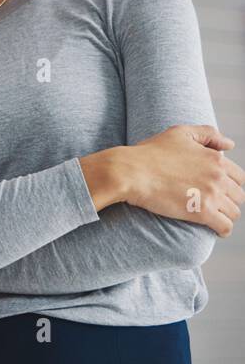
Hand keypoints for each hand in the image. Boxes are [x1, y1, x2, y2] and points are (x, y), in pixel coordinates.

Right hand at [119, 125, 242, 234]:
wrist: (130, 172)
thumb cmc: (150, 153)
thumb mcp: (179, 133)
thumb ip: (208, 134)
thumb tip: (230, 145)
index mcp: (216, 159)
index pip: (239, 177)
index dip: (229, 183)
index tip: (217, 188)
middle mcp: (218, 177)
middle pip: (238, 195)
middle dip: (228, 200)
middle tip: (212, 202)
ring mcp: (211, 195)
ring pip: (234, 212)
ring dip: (226, 215)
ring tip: (214, 216)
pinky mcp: (201, 213)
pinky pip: (225, 227)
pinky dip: (223, 230)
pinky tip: (216, 229)